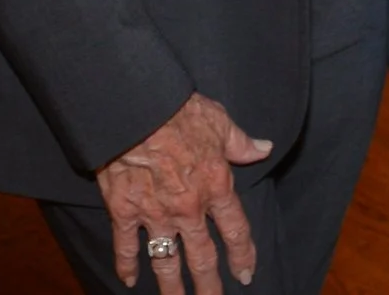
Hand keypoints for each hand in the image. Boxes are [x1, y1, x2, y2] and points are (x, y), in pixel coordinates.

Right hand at [98, 92, 272, 291]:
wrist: (136, 111)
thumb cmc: (180, 112)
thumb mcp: (220, 122)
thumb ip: (241, 142)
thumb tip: (264, 148)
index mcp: (216, 186)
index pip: (235, 230)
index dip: (243, 254)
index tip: (246, 274)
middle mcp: (189, 208)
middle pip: (202, 257)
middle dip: (209, 284)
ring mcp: (156, 214)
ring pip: (166, 261)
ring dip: (172, 286)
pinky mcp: (125, 212)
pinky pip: (126, 246)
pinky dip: (125, 265)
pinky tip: (128, 281)